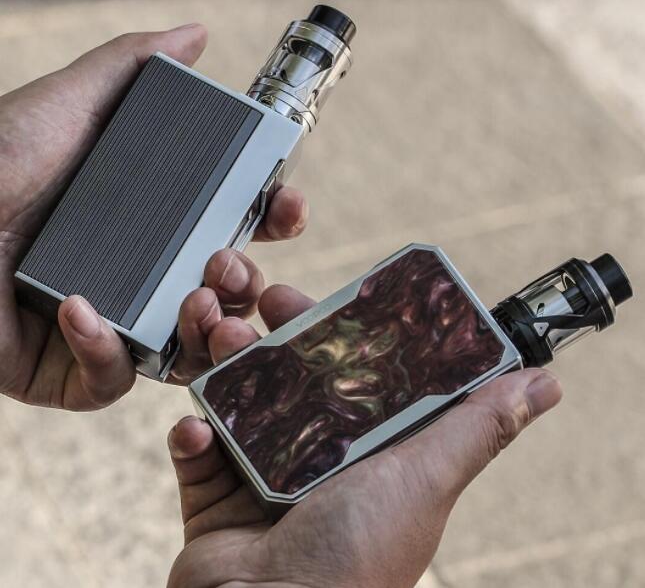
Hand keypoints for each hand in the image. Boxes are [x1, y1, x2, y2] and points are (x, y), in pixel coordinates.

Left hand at [0, 26, 307, 409]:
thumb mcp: (68, 106)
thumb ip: (133, 68)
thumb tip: (194, 35)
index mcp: (150, 229)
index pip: (229, 234)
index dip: (266, 224)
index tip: (286, 208)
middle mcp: (138, 282)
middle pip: (222, 300)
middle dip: (245, 288)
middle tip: (229, 267)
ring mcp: (107, 330)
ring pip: (187, 355)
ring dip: (206, 334)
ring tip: (196, 303)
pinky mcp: (66, 373)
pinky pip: (112, 382)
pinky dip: (105, 353)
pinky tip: (76, 308)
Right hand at [166, 284, 561, 587]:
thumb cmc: (355, 564)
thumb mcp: (424, 479)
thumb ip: (475, 428)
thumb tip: (542, 384)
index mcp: (360, 448)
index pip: (345, 372)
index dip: (328, 330)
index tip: (306, 300)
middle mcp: (312, 459)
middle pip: (285, 380)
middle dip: (261, 340)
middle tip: (245, 310)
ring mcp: (260, 478)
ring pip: (234, 404)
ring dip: (219, 369)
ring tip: (214, 343)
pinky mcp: (216, 499)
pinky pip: (196, 455)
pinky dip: (190, 440)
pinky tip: (195, 431)